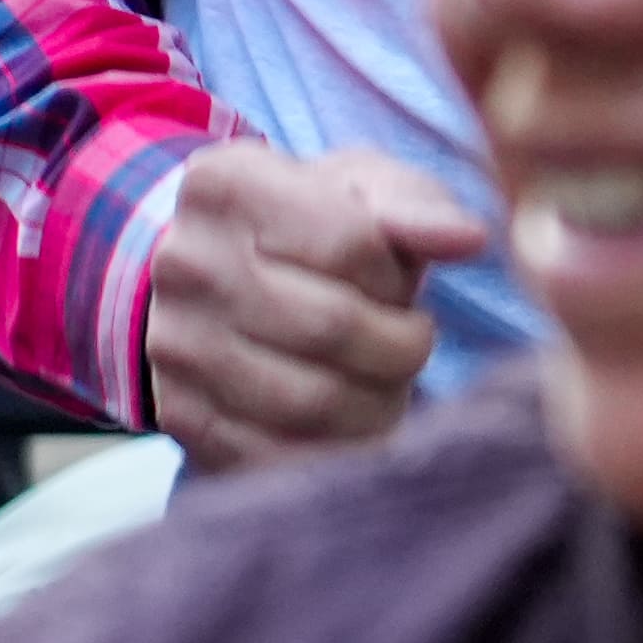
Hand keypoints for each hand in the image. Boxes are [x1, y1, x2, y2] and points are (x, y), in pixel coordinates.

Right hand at [140, 138, 487, 472]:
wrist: (224, 277)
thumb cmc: (316, 224)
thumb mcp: (364, 189)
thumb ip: (418, 206)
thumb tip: (469, 239)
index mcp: (227, 185)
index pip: (348, 243)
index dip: (397, 272)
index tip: (401, 279)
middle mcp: (184, 264)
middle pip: (330, 325)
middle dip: (400, 343)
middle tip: (412, 342)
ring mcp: (173, 345)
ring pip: (309, 399)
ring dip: (377, 401)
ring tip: (388, 381)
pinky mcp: (180, 415)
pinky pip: (274, 457)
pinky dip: (336, 450)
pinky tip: (355, 423)